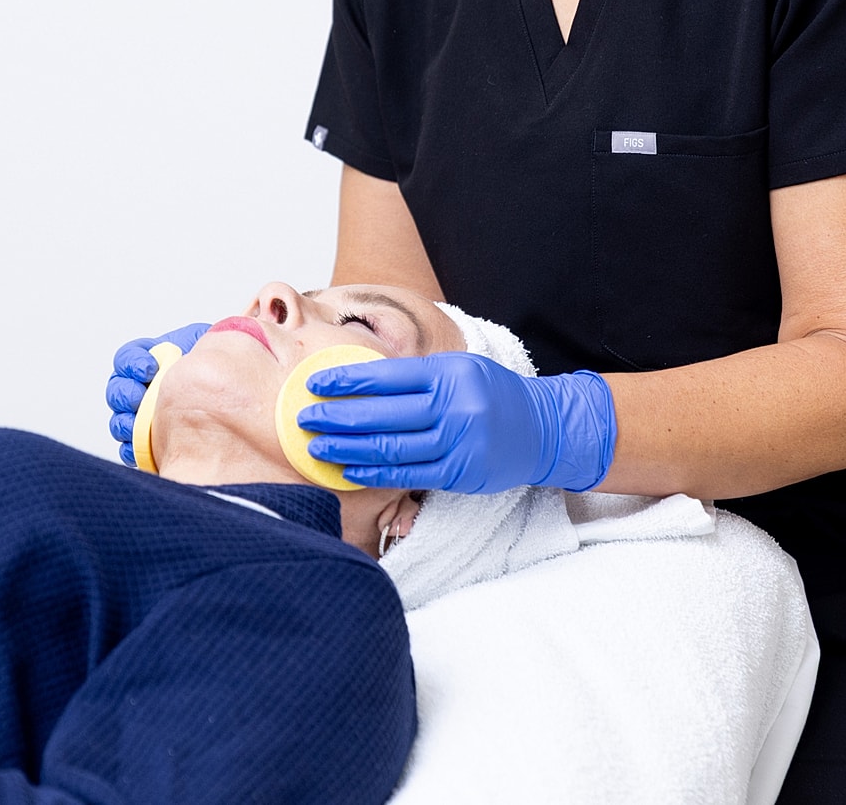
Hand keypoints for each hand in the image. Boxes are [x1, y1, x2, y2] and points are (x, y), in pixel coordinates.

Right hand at [105, 323, 210, 464]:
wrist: (237, 406)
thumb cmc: (224, 372)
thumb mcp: (212, 345)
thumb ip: (197, 340)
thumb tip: (192, 345)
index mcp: (156, 361)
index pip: (128, 359)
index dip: (131, 363)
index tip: (147, 369)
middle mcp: (147, 389)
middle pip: (118, 390)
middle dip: (124, 394)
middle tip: (138, 398)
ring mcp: (147, 418)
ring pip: (120, 420)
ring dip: (124, 422)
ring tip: (137, 425)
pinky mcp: (153, 445)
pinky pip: (131, 449)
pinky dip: (131, 449)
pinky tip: (143, 446)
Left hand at [296, 353, 616, 493]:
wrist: (542, 428)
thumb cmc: (490, 394)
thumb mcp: (458, 370)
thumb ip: (415, 376)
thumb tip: (355, 381)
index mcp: (449, 374)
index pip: (386, 376)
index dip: (346, 381)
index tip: (314, 384)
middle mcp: (454, 407)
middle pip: (382, 415)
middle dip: (336, 417)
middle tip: (304, 418)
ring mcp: (459, 443)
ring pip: (391, 448)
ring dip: (347, 449)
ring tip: (317, 447)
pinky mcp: (461, 473)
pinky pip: (408, 475)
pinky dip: (375, 473)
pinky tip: (349, 469)